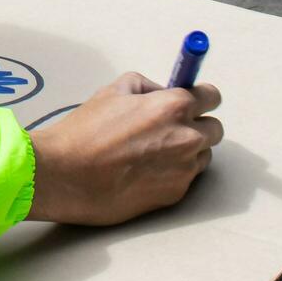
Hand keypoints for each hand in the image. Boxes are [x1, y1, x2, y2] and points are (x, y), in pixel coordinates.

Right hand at [25, 73, 222, 224]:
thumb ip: (145, 87)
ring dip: (186, 151)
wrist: (66, 174)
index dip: (200, 97)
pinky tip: (142, 171)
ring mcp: (184, 168)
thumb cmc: (84, 133)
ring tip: (150, 153)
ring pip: (202, 155)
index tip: (192, 101)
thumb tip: (162, 92)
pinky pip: (185, 177)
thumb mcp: (111, 92)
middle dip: (196, 125)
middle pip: (215, 128)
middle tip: (167, 128)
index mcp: (173, 107)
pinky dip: (172, 173)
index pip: (211, 96)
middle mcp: (187, 137)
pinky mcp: (176, 193)